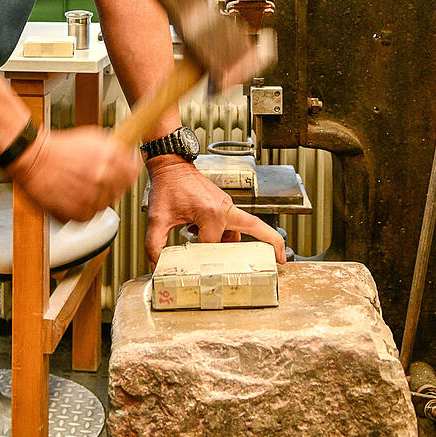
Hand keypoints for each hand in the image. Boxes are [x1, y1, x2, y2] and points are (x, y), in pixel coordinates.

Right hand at [11, 126, 139, 222]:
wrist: (33, 159)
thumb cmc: (59, 147)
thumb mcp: (93, 137)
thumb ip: (114, 148)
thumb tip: (126, 156)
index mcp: (110, 158)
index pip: (134, 172)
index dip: (128, 171)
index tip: (123, 172)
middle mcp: (103, 179)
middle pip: (120, 190)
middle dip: (110, 184)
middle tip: (94, 178)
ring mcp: (91, 198)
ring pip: (104, 204)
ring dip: (95, 197)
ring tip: (79, 186)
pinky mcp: (77, 214)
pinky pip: (89, 215)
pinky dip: (81, 208)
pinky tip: (72, 195)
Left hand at [144, 155, 288, 267]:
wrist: (171, 165)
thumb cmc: (167, 186)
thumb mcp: (157, 218)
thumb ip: (155, 245)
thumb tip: (157, 266)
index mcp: (211, 213)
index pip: (213, 248)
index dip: (202, 261)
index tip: (197, 271)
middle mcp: (224, 208)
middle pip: (256, 228)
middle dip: (272, 244)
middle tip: (280, 261)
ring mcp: (226, 205)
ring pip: (241, 230)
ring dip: (237, 244)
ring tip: (232, 260)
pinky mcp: (223, 205)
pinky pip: (233, 224)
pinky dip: (227, 236)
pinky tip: (207, 241)